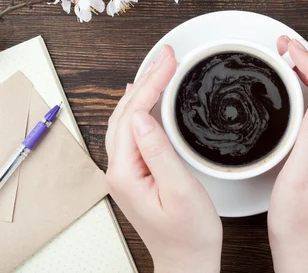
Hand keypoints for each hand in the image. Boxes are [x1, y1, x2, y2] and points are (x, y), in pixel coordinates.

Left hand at [105, 45, 222, 272]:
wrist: (187, 262)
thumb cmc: (189, 234)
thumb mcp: (181, 191)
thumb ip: (159, 152)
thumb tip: (142, 116)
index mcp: (126, 172)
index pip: (134, 114)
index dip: (152, 83)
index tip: (169, 61)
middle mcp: (118, 170)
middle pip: (126, 112)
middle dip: (146, 79)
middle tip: (166, 55)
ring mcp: (124, 171)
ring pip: (126, 119)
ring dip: (142, 90)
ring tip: (159, 67)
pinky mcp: (134, 172)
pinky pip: (132, 131)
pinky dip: (141, 108)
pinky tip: (144, 98)